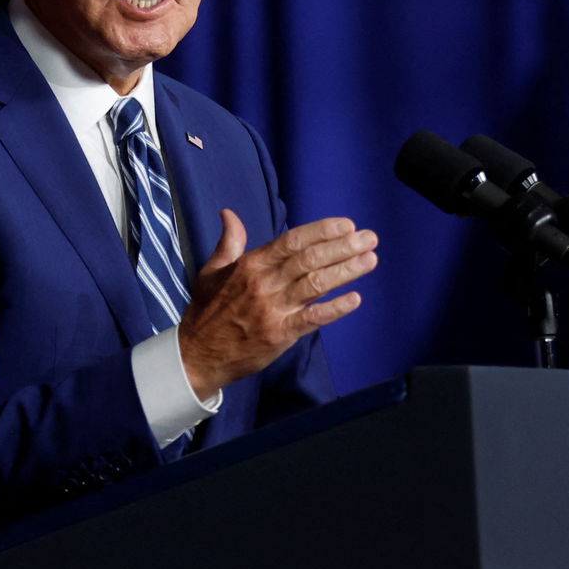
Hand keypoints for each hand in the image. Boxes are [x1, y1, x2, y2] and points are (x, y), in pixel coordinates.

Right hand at [178, 209, 377, 396]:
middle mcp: (264, 283)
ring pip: (316, 284)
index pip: (292, 241)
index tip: (347, 225)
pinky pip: (312, 319)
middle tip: (370, 238)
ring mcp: (273, 309)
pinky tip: (355, 299)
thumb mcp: (212, 271)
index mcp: (251, 265)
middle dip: (343, 247)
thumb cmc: (207, 311)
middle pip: (310, 259)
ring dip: (346, 271)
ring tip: (371, 260)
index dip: (322, 231)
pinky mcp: (280, 335)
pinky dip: (334, 308)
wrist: (198, 355)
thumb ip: (228, 242)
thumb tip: (229, 213)